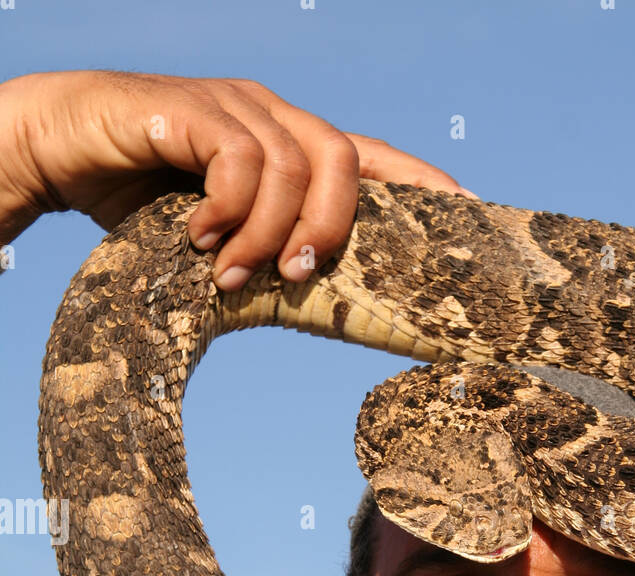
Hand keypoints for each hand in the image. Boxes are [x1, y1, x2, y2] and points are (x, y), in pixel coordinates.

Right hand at [0, 69, 472, 288]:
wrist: (60, 151)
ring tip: (226, 272)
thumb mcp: (217, 238)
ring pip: (289, 165)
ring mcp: (231, 105)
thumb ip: (263, 258)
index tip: (467, 209)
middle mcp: (271, 116)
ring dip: (265, 234)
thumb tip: (309, 304)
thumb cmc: (142, 201)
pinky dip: (228, 207)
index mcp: (288, 145)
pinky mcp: (187, 108)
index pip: (370, 154)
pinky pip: (237, 154)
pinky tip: (197, 235)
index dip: (420, 178)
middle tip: (295, 276)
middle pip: (341, 159)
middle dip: (330, 226)